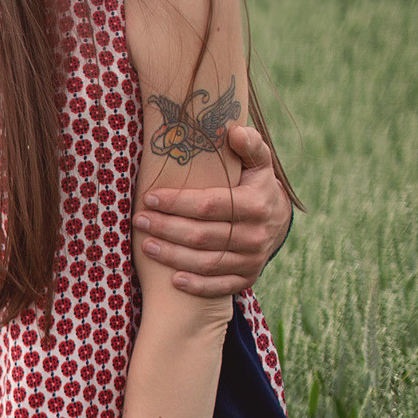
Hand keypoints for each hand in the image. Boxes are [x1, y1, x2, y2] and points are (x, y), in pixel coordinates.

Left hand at [134, 123, 290, 299]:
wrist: (277, 219)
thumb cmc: (255, 185)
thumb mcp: (257, 162)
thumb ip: (248, 145)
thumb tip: (233, 130)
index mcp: (256, 203)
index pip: (208, 205)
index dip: (176, 202)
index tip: (150, 197)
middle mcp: (256, 234)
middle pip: (201, 236)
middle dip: (166, 228)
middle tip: (140, 220)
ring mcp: (252, 259)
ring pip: (206, 262)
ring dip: (172, 256)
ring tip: (146, 245)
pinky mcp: (246, 278)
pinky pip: (219, 287)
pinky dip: (196, 285)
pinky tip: (173, 280)